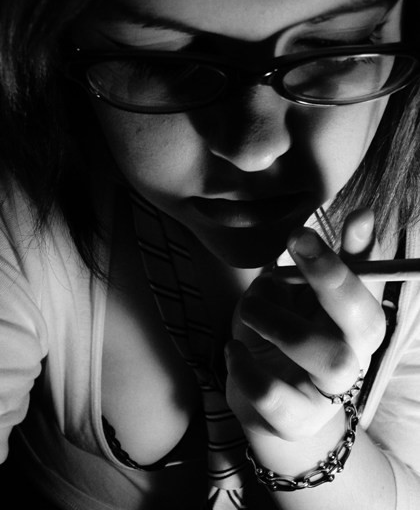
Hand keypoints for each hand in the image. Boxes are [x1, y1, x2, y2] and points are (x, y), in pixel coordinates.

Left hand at [225, 208, 386, 443]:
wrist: (269, 401)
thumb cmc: (285, 336)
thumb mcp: (299, 296)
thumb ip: (321, 263)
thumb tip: (351, 217)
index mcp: (357, 321)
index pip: (370, 285)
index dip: (359, 252)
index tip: (347, 217)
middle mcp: (353, 355)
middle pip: (363, 323)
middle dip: (331, 276)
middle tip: (297, 239)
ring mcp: (327, 392)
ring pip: (326, 357)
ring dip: (278, 321)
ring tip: (251, 309)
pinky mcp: (295, 419)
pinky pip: (274, 395)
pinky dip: (246, 366)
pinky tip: (234, 348)